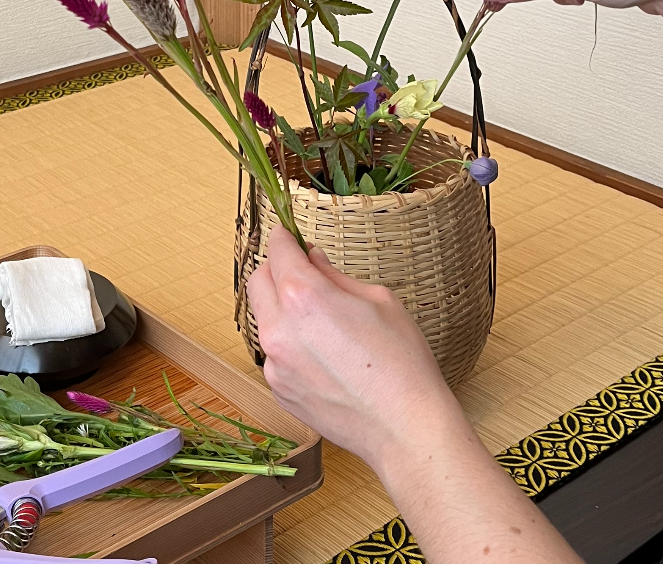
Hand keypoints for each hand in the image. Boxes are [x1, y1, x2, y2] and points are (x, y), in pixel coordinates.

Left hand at [247, 227, 460, 471]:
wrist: (404, 429)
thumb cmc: (401, 362)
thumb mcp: (378, 300)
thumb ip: (335, 276)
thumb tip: (314, 260)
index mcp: (304, 297)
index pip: (279, 252)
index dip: (284, 237)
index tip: (287, 233)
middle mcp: (279, 329)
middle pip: (258, 282)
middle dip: (276, 269)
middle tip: (301, 269)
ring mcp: (274, 364)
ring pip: (264, 320)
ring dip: (281, 308)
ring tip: (319, 319)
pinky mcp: (278, 391)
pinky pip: (275, 354)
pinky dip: (289, 344)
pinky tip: (323, 355)